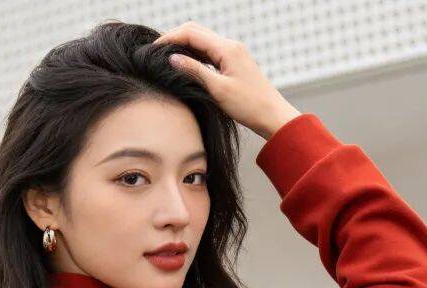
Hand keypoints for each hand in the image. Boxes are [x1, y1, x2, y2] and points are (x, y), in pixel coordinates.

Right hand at [151, 21, 300, 140]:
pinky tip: (187, 64)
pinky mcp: (235, 62)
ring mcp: (234, 52)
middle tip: (157, 51)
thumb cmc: (249, 106)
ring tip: (168, 57)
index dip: (170, 39)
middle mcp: (230, 45)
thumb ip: (195, 71)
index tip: (153, 50)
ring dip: (185, 45)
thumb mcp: (218, 90)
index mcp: (226, 48)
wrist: (273, 115)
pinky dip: (196, 53)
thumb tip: (172, 58)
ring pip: (203, 40)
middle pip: (196, 31)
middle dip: (175, 37)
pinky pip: (211, 51)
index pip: (191, 34)